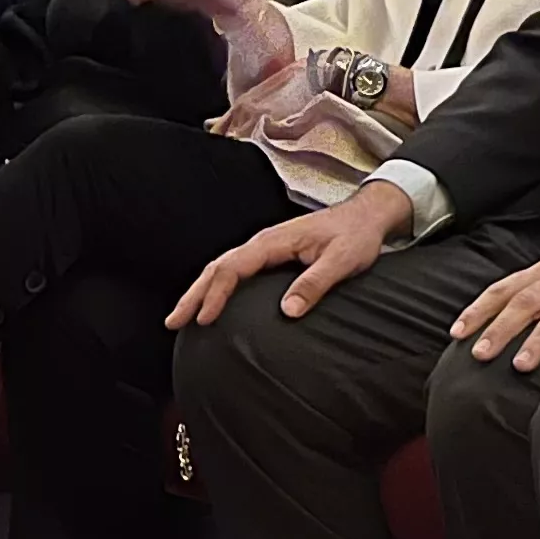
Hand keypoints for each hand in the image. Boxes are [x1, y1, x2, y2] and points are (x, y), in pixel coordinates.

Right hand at [166, 179, 406, 327]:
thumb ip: (315, 283)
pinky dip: (217, 286)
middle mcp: (264, 242)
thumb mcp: (342, 260)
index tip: (203, 318)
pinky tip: (212, 303)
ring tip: (182, 317)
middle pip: (218, 267)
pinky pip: (236, 270)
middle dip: (194, 295)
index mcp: (275, 242)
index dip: (216, 294)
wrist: (367, 216)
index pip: (234, 268)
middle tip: (173, 322)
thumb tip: (288, 311)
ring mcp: (266, 248)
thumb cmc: (356, 236)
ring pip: (223, 268)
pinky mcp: (272, 255)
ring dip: (201, 291)